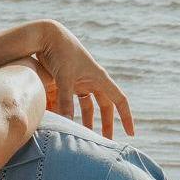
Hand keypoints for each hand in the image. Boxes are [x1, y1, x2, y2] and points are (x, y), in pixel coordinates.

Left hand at [35, 22, 133, 139]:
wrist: (48, 36)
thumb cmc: (59, 54)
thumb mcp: (64, 78)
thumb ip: (66, 101)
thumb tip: (68, 124)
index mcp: (99, 78)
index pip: (119, 100)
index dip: (126, 117)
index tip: (131, 133)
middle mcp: (93, 80)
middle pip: (105, 106)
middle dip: (106, 124)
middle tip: (105, 142)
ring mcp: (81, 80)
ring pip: (88, 106)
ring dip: (87, 121)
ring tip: (85, 137)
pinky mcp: (68, 81)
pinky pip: (73, 102)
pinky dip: (70, 113)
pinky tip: (66, 124)